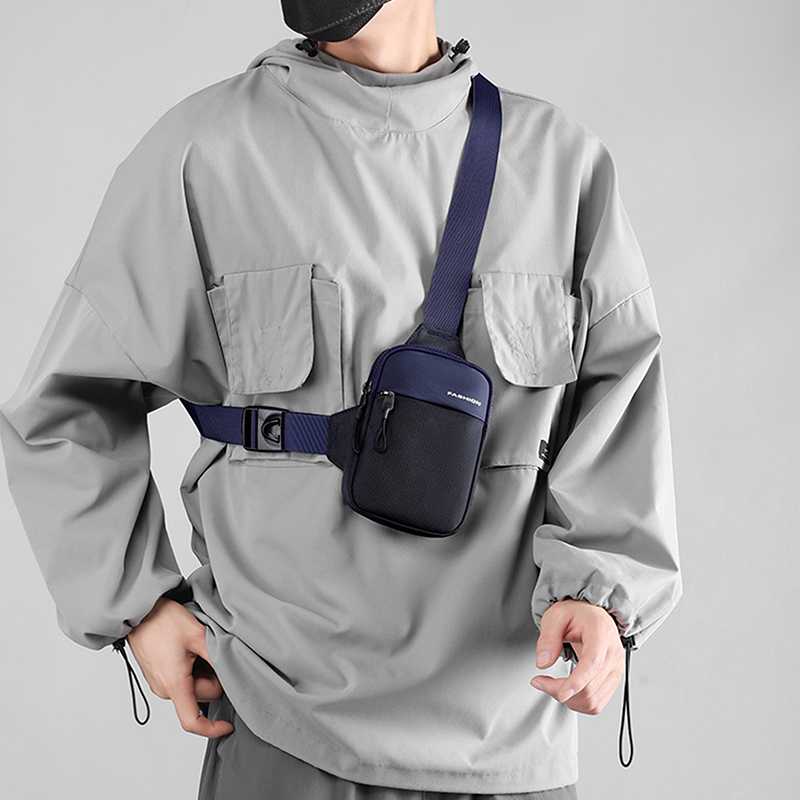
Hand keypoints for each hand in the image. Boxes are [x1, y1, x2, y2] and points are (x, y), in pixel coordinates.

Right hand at [126, 597, 233, 738]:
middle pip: (202, 696)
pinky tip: (189, 650)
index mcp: (174, 683)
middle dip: (213, 678)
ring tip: (197, 647)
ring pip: (194, 688)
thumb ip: (217, 656)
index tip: (228, 726)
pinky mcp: (158, 678)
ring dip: (203, 672)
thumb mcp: (198, 635)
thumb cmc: (164, 620)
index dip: (212, 729)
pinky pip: (183, 681)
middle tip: (209, 651)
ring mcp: (159, 684)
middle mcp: (164, 689)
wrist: (140, 612)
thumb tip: (233, 672)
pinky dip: (192, 670)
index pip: (192, 721)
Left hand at [530, 598, 624, 715]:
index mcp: (601, 633)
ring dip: (569, 700)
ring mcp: (616, 669)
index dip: (577, 682)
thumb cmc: (577, 614)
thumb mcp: (556, 616)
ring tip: (551, 685)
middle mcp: (613, 653)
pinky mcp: (613, 680)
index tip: (561, 693)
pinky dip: (578, 703)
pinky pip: (597, 704)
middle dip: (561, 691)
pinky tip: (565, 690)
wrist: (592, 615)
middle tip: (540, 681)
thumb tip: (543, 663)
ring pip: (594, 701)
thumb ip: (548, 638)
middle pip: (590, 687)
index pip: (593, 664)